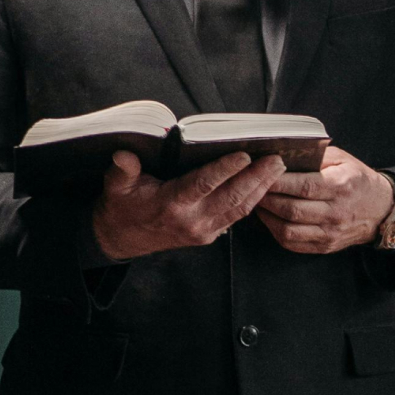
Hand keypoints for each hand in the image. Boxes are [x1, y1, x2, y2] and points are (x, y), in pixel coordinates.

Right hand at [91, 150, 286, 261]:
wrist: (122, 239)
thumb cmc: (122, 206)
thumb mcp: (116, 186)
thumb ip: (123, 170)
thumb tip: (123, 155)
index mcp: (171, 204)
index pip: (203, 185)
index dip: (225, 170)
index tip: (244, 155)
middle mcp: (191, 220)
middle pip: (231, 197)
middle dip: (257, 178)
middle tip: (276, 159)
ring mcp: (203, 231)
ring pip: (240, 209)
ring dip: (261, 188)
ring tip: (278, 169)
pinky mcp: (209, 236)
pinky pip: (237, 218)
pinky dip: (254, 201)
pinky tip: (266, 186)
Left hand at [254, 144, 394, 253]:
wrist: (381, 210)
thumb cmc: (358, 180)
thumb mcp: (343, 159)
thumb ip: (315, 156)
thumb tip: (283, 154)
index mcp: (341, 186)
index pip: (303, 186)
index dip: (277, 181)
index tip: (260, 171)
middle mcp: (336, 212)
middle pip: (291, 209)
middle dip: (266, 197)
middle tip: (252, 186)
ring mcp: (330, 232)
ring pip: (288, 230)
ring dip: (267, 216)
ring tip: (259, 202)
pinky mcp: (325, 246)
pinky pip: (292, 243)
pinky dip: (275, 230)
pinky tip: (270, 217)